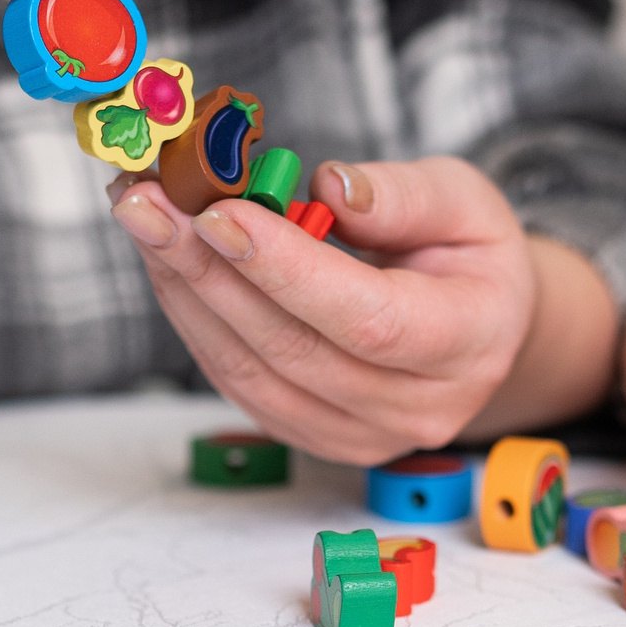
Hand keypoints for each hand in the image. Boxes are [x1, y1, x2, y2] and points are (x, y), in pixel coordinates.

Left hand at [109, 158, 617, 464]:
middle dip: (209, 271)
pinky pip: (239, 384)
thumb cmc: (470, 255)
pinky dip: (195, 321)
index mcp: (469, 342)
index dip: (288, 270)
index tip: (219, 214)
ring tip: (145, 222)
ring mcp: (364, 435)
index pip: (370, 320)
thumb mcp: (466, 200)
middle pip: (294, 349)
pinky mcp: (316, 437)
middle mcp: (419, 407)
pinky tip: (170, 264)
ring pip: (252, 373)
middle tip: (147, 203)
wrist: (481, 328)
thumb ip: (404, 196)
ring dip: (186, 294)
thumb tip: (328, 189)